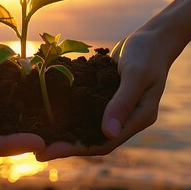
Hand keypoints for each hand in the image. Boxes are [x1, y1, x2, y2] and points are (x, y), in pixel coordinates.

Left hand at [35, 30, 173, 160]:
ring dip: (66, 131)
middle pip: (93, 139)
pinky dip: (69, 113)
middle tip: (36, 151)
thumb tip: (108, 132)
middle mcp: (127, 119)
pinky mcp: (107, 97)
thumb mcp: (136, 75)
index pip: (105, 143)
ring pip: (88, 126)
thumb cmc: (148, 53)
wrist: (154, 37)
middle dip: (66, 146)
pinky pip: (86, 109)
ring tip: (39, 135)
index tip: (49, 152)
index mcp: (138, 118)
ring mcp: (116, 108)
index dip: (76, 149)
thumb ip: (122, 102)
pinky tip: (49, 111)